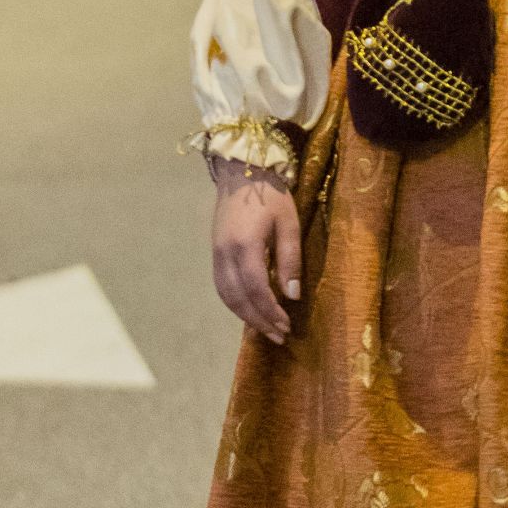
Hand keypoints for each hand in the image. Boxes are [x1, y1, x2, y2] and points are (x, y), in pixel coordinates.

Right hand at [210, 160, 301, 344]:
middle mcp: (225, 254)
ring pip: (226, 295)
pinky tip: (250, 310)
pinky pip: (221, 286)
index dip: (271, 311)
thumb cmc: (271, 195)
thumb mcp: (289, 223)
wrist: (241, 172)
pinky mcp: (215, 253)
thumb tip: (292, 295)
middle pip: (238, 298)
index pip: (256, 289)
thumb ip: (290, 259)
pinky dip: (234, 303)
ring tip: (265, 329)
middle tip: (278, 335)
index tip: (286, 325)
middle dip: (259, 320)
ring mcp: (216, 254)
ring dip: (245, 316)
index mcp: (245, 245)